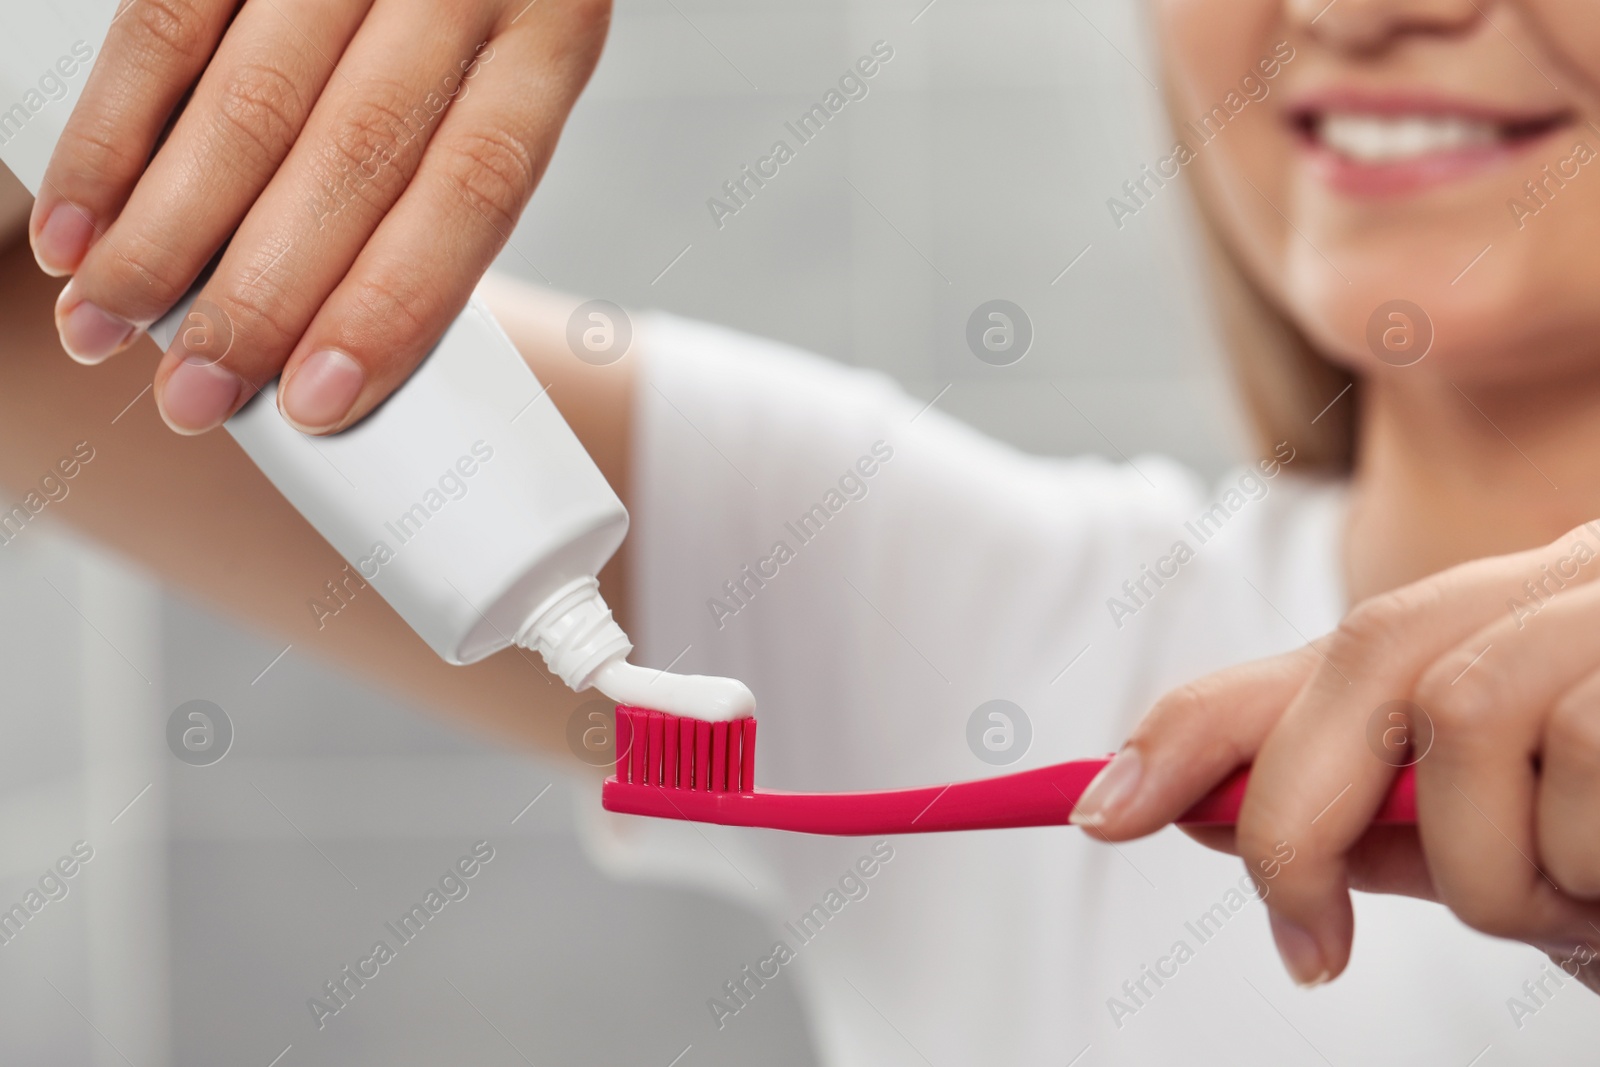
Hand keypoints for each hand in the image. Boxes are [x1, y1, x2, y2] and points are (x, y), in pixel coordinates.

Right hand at [30, 0, 607, 434]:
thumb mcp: (505, 64)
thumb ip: (443, 166)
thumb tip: (336, 327)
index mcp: (549, 32)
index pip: (475, 189)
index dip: (392, 305)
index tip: (321, 399)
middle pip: (355, 159)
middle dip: (262, 296)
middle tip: (196, 394)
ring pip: (252, 102)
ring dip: (168, 232)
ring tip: (111, 325)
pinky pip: (168, 25)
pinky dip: (115, 134)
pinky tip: (81, 221)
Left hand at [1071, 522, 1599, 989]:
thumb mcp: (1514, 846)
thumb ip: (1380, 824)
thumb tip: (1202, 813)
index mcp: (1511, 619)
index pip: (1324, 655)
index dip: (1193, 725)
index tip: (1099, 809)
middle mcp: (1561, 579)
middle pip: (1362, 655)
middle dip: (1297, 816)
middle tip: (1309, 950)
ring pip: (1460, 711)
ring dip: (1494, 867)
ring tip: (1574, 903)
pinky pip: (1581, 757)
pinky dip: (1582, 864)